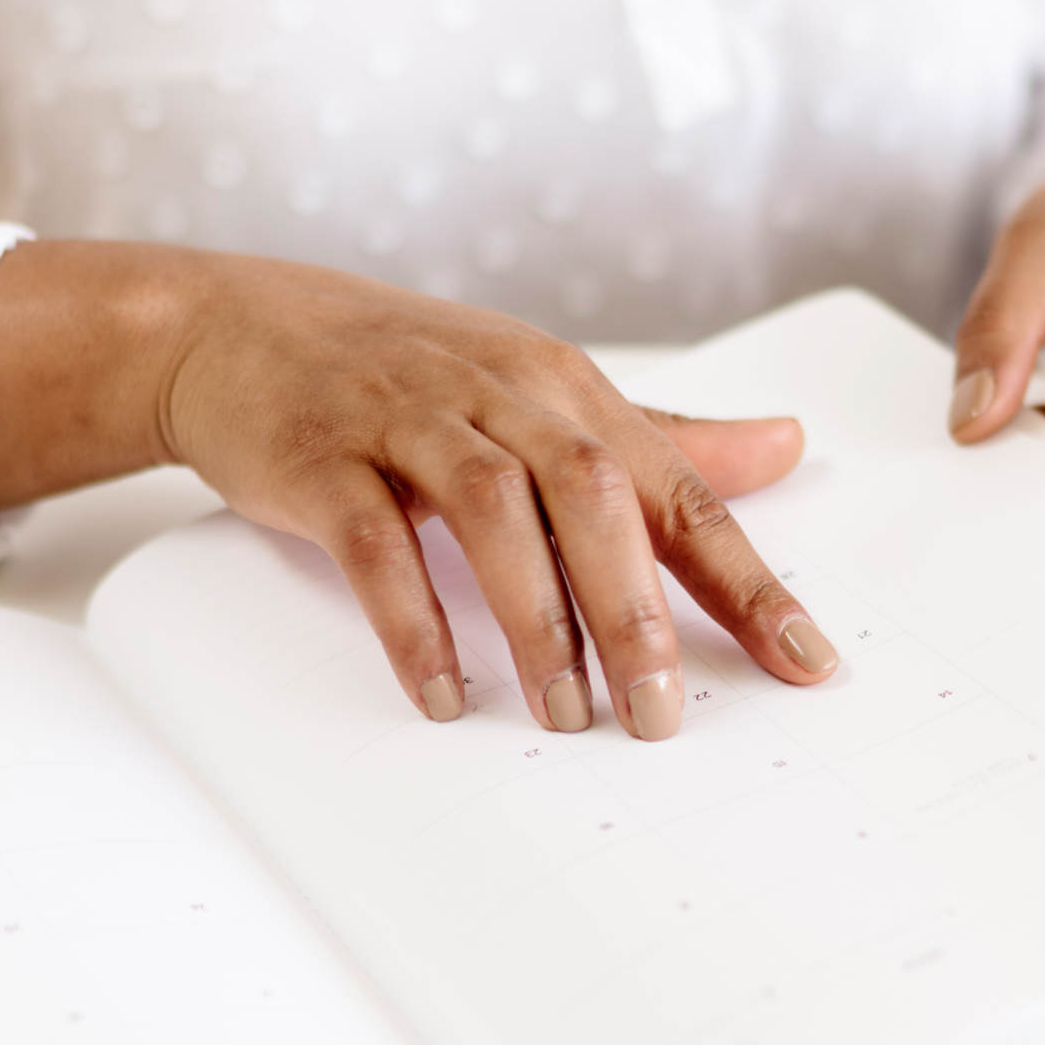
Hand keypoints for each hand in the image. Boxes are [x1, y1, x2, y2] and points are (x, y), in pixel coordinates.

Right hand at [0, 246, 836, 737]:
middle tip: (661, 715)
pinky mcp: (325, 458)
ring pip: (493, 515)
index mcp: (567, 387)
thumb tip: (787, 448)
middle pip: (592, 497)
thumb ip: (663, 435)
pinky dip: (414, 619)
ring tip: (566, 716)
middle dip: (636, 612)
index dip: (745, 579)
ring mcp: (408, 421)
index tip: (804, 662)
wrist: (240, 328)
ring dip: (535, 621)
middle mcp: (500, 396)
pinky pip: (376, 543)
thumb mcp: (544, 389)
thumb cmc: (408, 371)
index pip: (676, 490)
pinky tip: (444, 692)